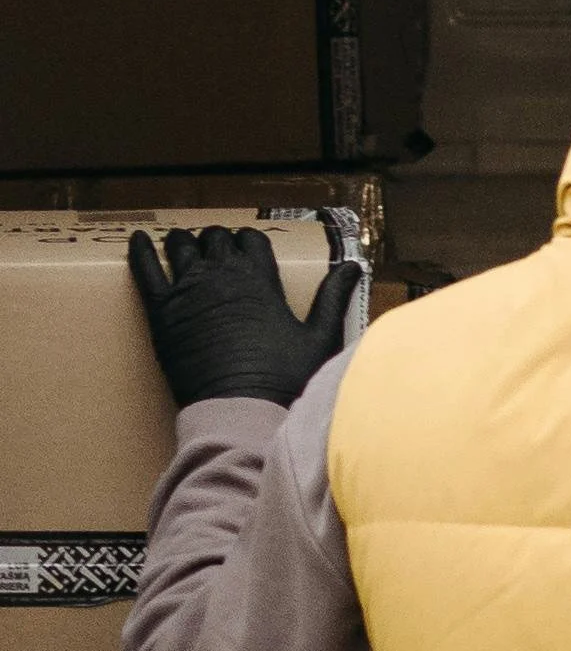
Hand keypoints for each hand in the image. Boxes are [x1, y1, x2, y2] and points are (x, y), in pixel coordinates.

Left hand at [128, 225, 362, 410]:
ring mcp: (188, 290)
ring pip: (180, 245)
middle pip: (215, 237)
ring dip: (183, 242)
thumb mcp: (320, 338)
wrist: (242, 412)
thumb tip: (354, 265)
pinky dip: (139, 250)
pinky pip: (144, 268)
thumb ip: (333, 297)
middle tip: (216, 251)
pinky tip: (137, 240)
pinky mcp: (161, 311)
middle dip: (216, 240)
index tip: (246, 250)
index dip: (248, 241)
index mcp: (261, 279)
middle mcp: (223, 276)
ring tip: (182, 247)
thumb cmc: (285, 382)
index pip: (251, 239)